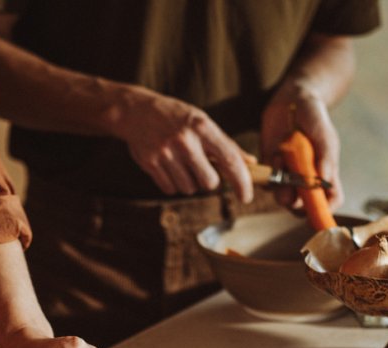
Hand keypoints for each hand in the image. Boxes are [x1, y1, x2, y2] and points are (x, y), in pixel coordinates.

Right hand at [114, 87, 254, 202]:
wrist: (137, 111)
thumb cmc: (176, 117)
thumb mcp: (202, 123)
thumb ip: (225, 144)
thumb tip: (250, 163)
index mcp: (202, 127)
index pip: (229, 159)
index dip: (241, 181)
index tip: (246, 197)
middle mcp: (185, 140)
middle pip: (209, 182)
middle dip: (208, 181)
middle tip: (201, 169)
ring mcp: (166, 153)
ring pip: (189, 188)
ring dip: (189, 182)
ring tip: (181, 164)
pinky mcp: (151, 163)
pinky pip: (170, 189)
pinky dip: (172, 184)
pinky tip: (168, 167)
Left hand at [260, 88, 343, 209]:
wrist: (291, 100)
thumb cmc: (314, 116)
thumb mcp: (323, 133)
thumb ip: (325, 155)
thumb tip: (325, 180)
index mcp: (324, 173)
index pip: (330, 200)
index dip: (325, 209)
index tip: (317, 208)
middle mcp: (306, 179)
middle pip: (303, 207)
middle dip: (297, 205)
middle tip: (292, 192)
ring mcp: (287, 176)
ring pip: (283, 198)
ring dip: (281, 188)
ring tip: (283, 161)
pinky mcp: (270, 169)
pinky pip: (266, 183)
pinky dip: (269, 173)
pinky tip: (276, 153)